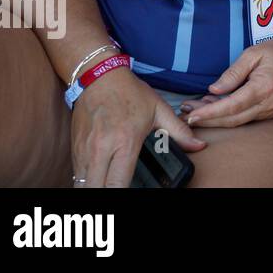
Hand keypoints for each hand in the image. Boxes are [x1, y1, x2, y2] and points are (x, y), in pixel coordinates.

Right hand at [71, 65, 205, 187]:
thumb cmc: (130, 93)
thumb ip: (179, 131)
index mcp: (124, 142)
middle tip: (120, 190)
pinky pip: (76, 174)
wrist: (99, 76)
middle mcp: (101, 150)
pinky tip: (98, 179)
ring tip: (108, 186)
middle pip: (96, 189)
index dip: (124, 194)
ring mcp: (84, 150)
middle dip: (105, 196)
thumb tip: (198, 145)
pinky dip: (85, 181)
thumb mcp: (159, 109)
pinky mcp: (74, 148)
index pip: (118, 183)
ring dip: (95, 189)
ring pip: (82, 185)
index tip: (133, 192)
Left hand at [182, 32, 272, 128]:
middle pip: (232, 119)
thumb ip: (233, 73)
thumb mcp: (253, 53)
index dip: (210, 112)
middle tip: (186, 113)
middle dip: (207, 118)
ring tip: (195, 109)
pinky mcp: (270, 112)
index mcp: (265, 87)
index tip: (191, 114)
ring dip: (215, 118)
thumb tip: (213, 90)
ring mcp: (271, 110)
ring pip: (237, 122)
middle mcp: (269, 104)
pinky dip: (227, 116)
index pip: (232, 106)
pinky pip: (245, 118)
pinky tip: (213, 107)